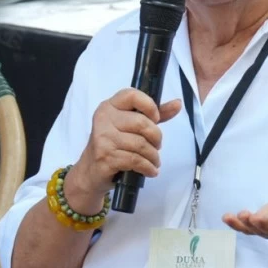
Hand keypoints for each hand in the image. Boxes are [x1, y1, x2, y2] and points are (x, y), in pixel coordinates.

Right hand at [66, 89, 181, 213]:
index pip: (132, 95)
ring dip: (153, 156)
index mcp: (109, 106)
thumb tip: (177, 103)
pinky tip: (151, 170)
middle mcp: (104, 119)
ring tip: (154, 161)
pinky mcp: (105, 157)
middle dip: (156, 137)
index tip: (156, 118)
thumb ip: (153, 114)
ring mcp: (103, 139)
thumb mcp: (131, 126)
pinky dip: (148, 167)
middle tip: (157, 146)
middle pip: (142, 123)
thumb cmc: (113, 145)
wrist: (90, 171)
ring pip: (141, 145)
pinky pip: (136, 161)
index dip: (149, 105)